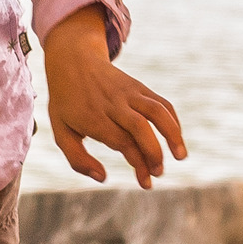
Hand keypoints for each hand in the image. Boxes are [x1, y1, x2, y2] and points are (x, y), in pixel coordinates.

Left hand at [41, 7, 184, 186]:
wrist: (73, 60)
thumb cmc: (67, 104)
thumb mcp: (61, 132)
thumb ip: (78, 160)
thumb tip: (103, 178)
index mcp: (93, 117)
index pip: (122, 142)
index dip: (138, 163)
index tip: (146, 182)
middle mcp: (113, 103)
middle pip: (140, 127)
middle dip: (154, 152)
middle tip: (159, 173)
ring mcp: (128, 93)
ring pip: (156, 110)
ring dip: (173, 133)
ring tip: (181, 157)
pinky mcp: (139, 87)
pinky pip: (161, 103)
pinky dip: (173, 121)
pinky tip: (177, 140)